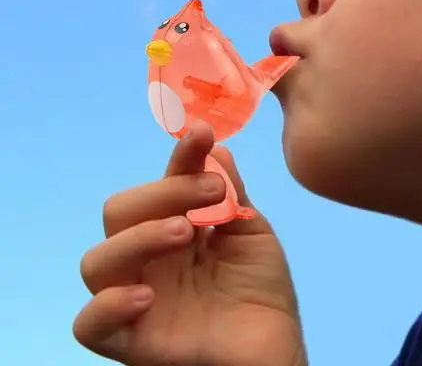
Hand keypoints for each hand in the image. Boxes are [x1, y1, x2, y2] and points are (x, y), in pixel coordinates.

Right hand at [74, 121, 305, 365]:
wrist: (275, 348)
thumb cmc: (261, 290)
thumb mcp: (251, 231)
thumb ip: (230, 193)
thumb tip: (214, 148)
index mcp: (175, 225)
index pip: (164, 183)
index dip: (180, 157)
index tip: (203, 135)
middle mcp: (149, 257)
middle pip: (119, 212)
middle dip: (162, 193)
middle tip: (209, 195)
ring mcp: (137, 296)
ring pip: (97, 261)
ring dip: (138, 237)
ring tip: (185, 233)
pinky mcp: (132, 340)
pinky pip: (89, 324)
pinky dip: (108, 305)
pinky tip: (147, 295)